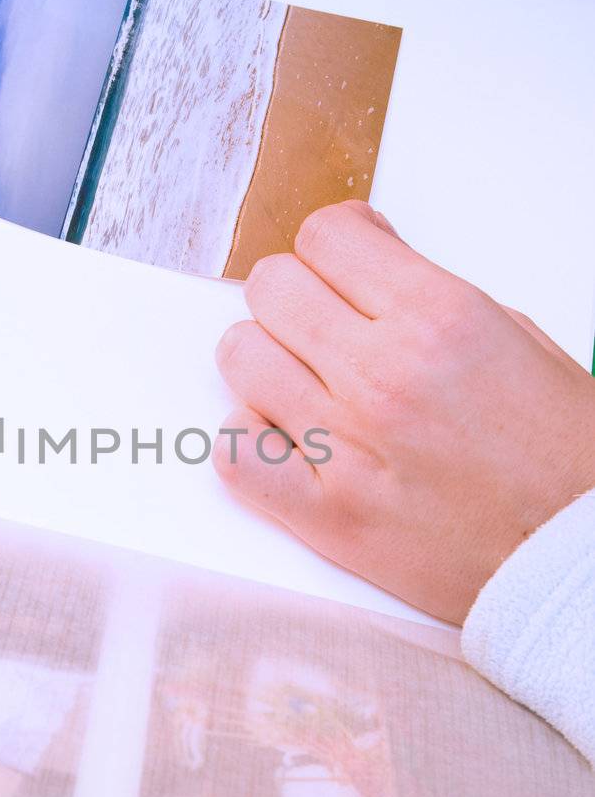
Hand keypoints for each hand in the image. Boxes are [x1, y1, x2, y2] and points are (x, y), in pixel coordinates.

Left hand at [214, 201, 594, 622]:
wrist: (574, 561)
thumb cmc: (563, 459)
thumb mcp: (518, 340)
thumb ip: (430, 300)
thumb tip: (369, 275)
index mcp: (439, 320)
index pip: (325, 236)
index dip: (335, 242)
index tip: (346, 262)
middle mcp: (384, 376)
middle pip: (272, 288)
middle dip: (294, 295)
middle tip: (322, 321)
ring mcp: (346, 448)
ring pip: (241, 358)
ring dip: (266, 361)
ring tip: (303, 381)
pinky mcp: (325, 516)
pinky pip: (236, 454)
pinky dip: (249, 441)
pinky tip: (284, 440)